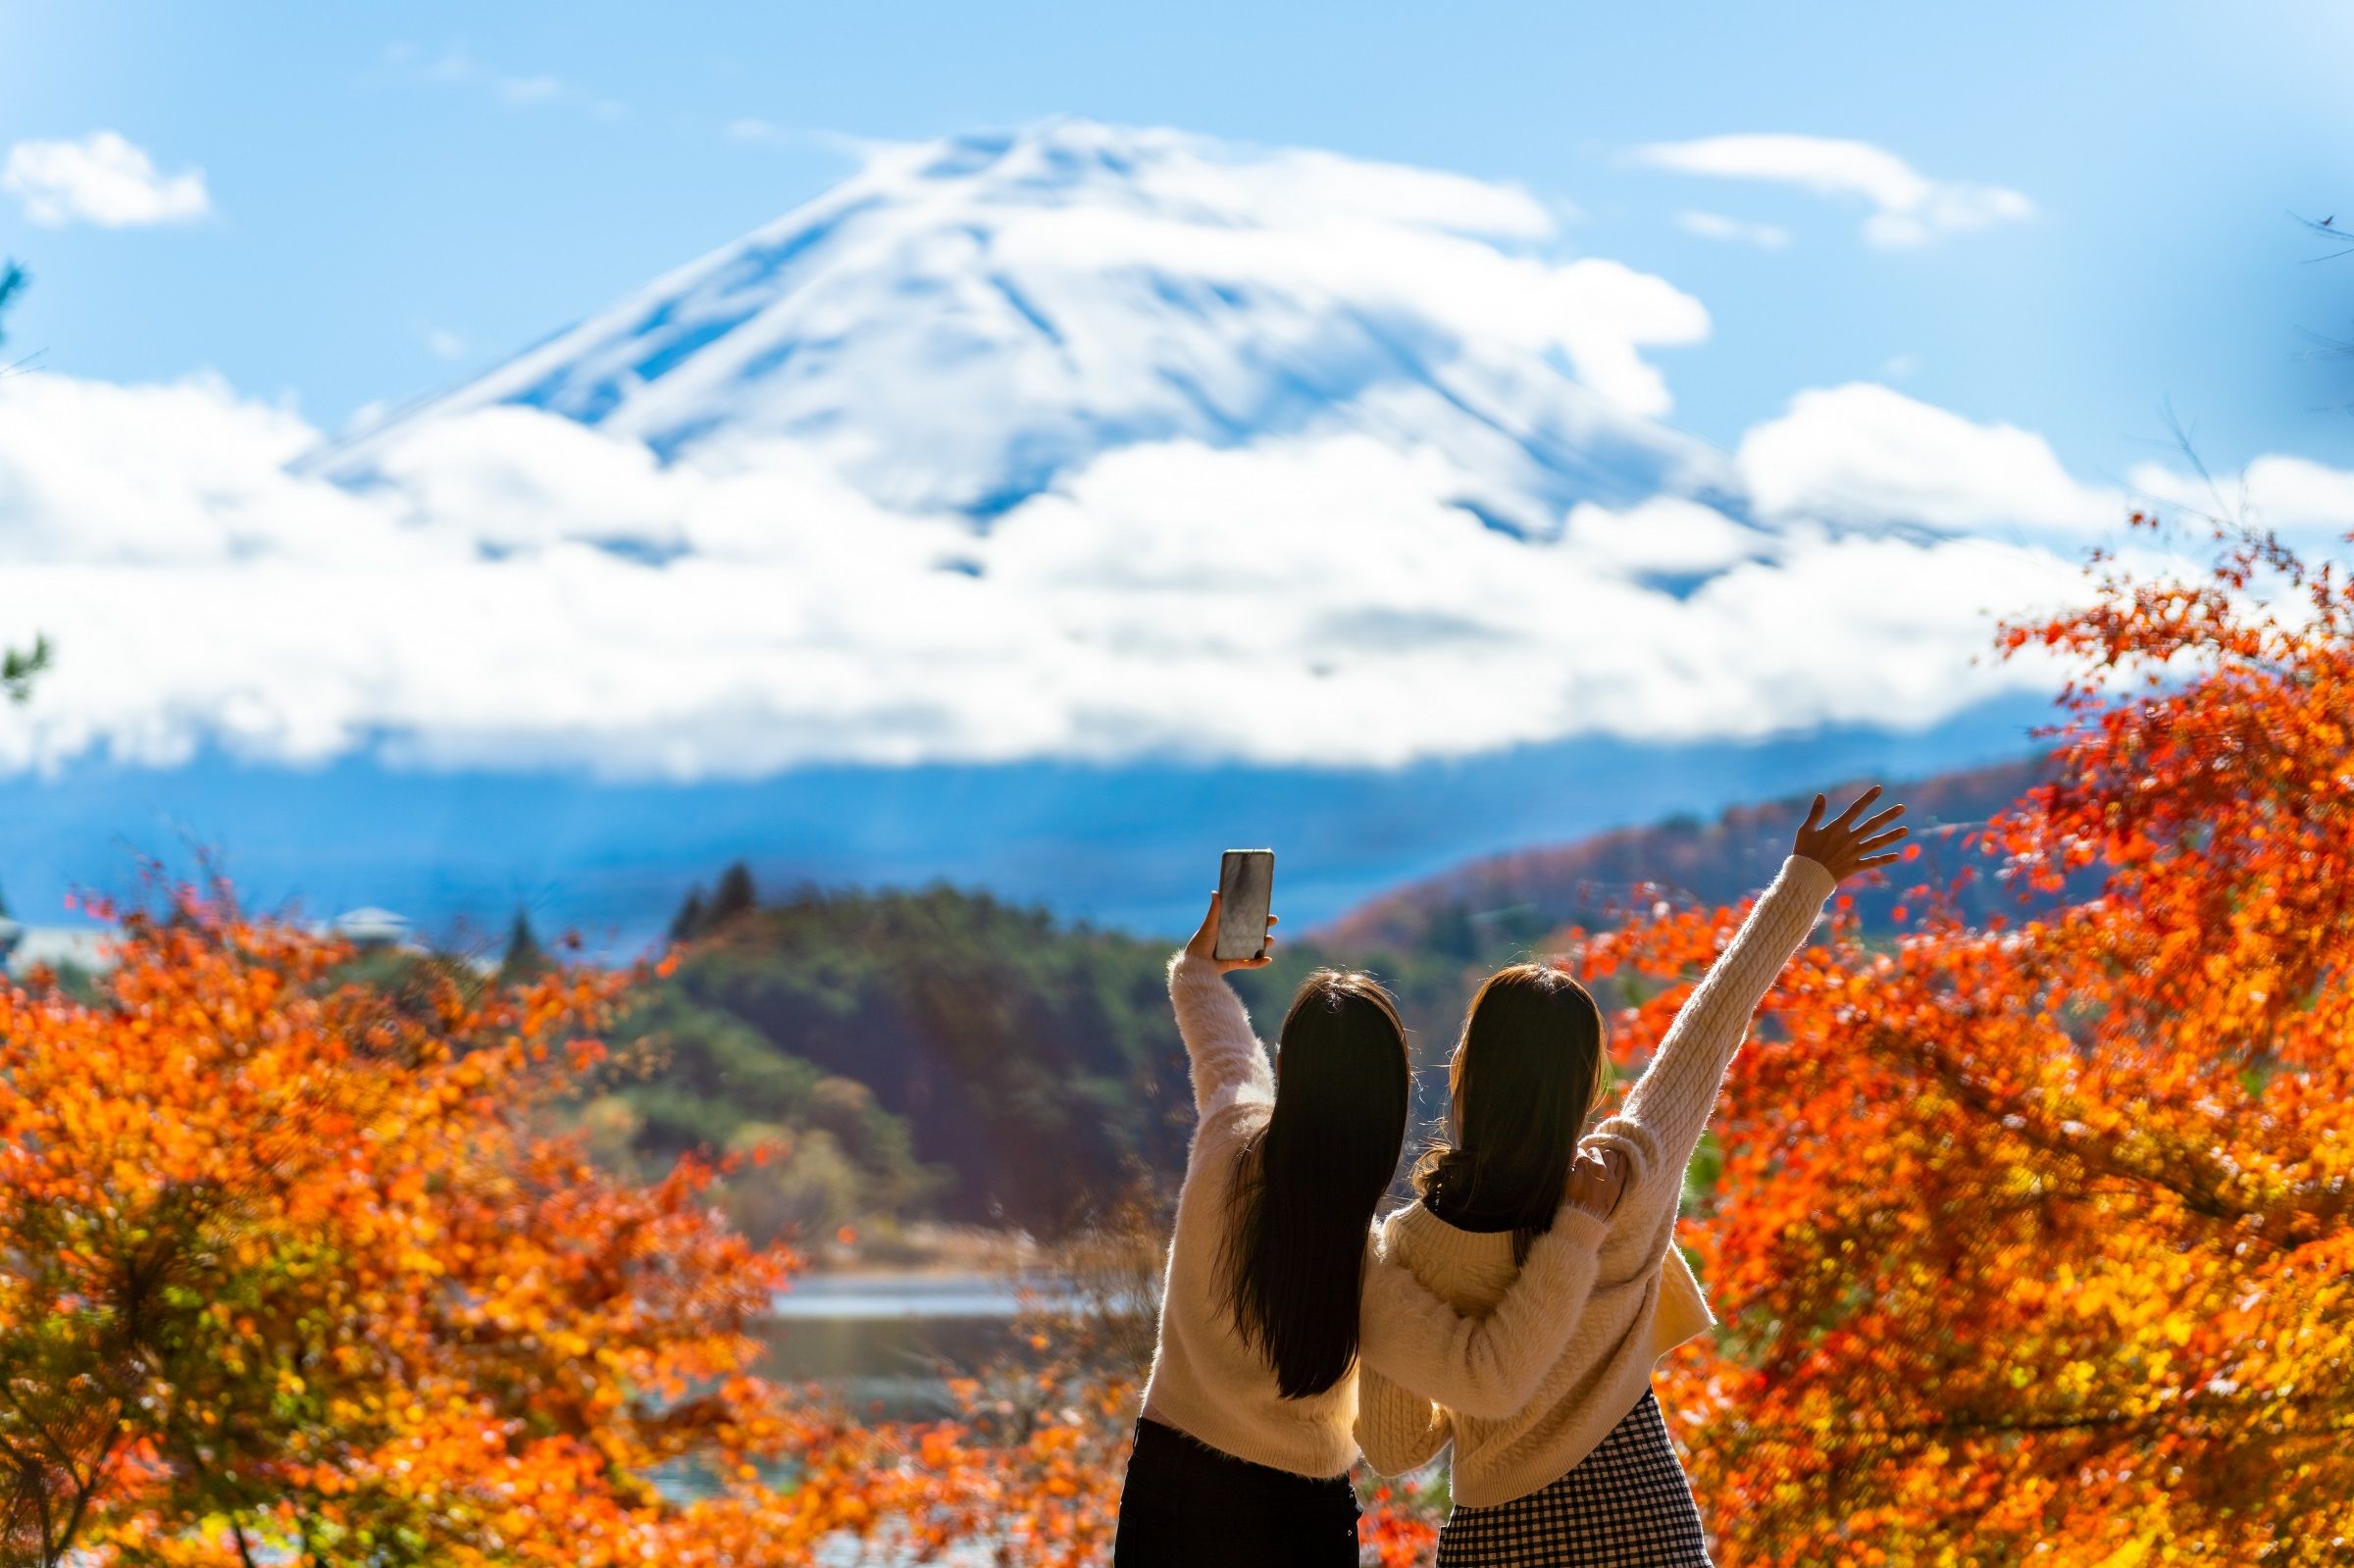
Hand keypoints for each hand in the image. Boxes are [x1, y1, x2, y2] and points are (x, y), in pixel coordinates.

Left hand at [1184, 892, 1277, 972]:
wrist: (1195, 964)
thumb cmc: (1200, 943)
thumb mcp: (1209, 925)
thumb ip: (1214, 910)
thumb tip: (1215, 892)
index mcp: (1226, 929)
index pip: (1244, 920)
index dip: (1256, 916)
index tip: (1267, 910)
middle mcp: (1231, 940)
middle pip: (1252, 933)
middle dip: (1264, 927)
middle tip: (1274, 921)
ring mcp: (1234, 952)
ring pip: (1253, 948)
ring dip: (1264, 944)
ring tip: (1271, 940)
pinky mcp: (1234, 964)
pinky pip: (1249, 964)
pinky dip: (1259, 963)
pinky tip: (1268, 960)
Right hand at [1565, 1146, 1627, 1219]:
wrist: (1584, 1220)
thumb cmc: (1570, 1201)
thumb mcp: (1564, 1180)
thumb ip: (1568, 1161)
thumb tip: (1572, 1147)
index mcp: (1582, 1164)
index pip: (1580, 1151)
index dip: (1577, 1156)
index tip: (1576, 1161)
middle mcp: (1598, 1166)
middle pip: (1595, 1151)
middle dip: (1590, 1155)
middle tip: (1588, 1163)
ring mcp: (1609, 1175)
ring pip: (1610, 1155)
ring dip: (1605, 1156)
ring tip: (1602, 1162)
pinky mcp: (1618, 1184)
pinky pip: (1623, 1166)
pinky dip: (1622, 1160)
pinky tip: (1620, 1158)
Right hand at [1794, 785, 1908, 881]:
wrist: (1805, 878)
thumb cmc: (1803, 852)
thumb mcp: (1805, 830)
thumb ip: (1815, 813)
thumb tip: (1821, 795)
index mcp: (1837, 829)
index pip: (1855, 810)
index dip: (1867, 799)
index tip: (1879, 789)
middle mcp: (1849, 840)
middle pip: (1872, 825)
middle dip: (1888, 816)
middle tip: (1902, 807)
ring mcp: (1853, 854)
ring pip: (1876, 843)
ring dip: (1892, 836)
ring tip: (1906, 830)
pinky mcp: (1854, 867)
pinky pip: (1872, 863)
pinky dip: (1884, 860)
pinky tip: (1897, 856)